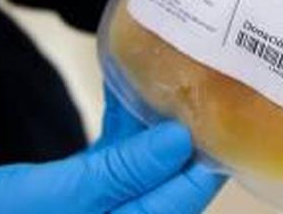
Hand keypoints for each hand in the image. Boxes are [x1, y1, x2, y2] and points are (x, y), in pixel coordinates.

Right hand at [0, 89, 222, 213]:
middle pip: (165, 184)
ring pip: (140, 171)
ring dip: (151, 130)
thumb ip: (122, 174)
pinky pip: (112, 167)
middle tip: (196, 85)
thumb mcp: (59, 197)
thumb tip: (181, 144)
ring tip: (166, 82)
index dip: (205, 156)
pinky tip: (129, 101)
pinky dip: (121, 137)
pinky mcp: (80, 200)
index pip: (180, 199)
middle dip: (180, 136)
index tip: (223, 111)